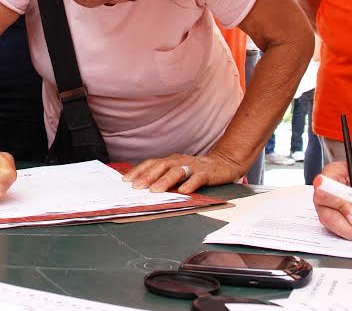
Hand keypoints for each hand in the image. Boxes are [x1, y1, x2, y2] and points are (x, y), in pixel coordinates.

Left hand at [123, 151, 242, 193]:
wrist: (224, 163)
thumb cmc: (197, 169)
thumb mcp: (179, 170)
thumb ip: (164, 176)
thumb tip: (143, 186)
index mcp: (171, 160)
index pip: (152, 163)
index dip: (139, 170)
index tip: (126, 180)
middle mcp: (180, 161)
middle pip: (162, 166)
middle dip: (148, 176)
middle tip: (137, 187)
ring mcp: (193, 166)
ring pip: (177, 171)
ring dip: (165, 180)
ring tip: (156, 190)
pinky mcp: (207, 173)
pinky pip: (198, 178)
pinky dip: (190, 184)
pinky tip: (183, 191)